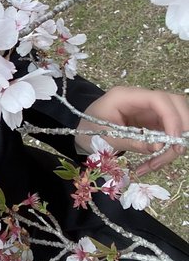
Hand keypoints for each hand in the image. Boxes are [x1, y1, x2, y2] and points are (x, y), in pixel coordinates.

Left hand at [74, 86, 188, 175]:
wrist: (82, 134)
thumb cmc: (88, 131)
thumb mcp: (104, 138)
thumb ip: (129, 141)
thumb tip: (158, 146)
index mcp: (124, 96)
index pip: (158, 98)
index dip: (172, 117)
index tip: (174, 139)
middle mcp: (140, 100)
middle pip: (176, 104)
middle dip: (181, 127)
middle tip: (175, 151)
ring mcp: (149, 111)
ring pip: (177, 120)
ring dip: (174, 142)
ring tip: (157, 162)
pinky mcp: (153, 123)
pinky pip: (169, 133)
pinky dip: (166, 150)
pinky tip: (152, 164)